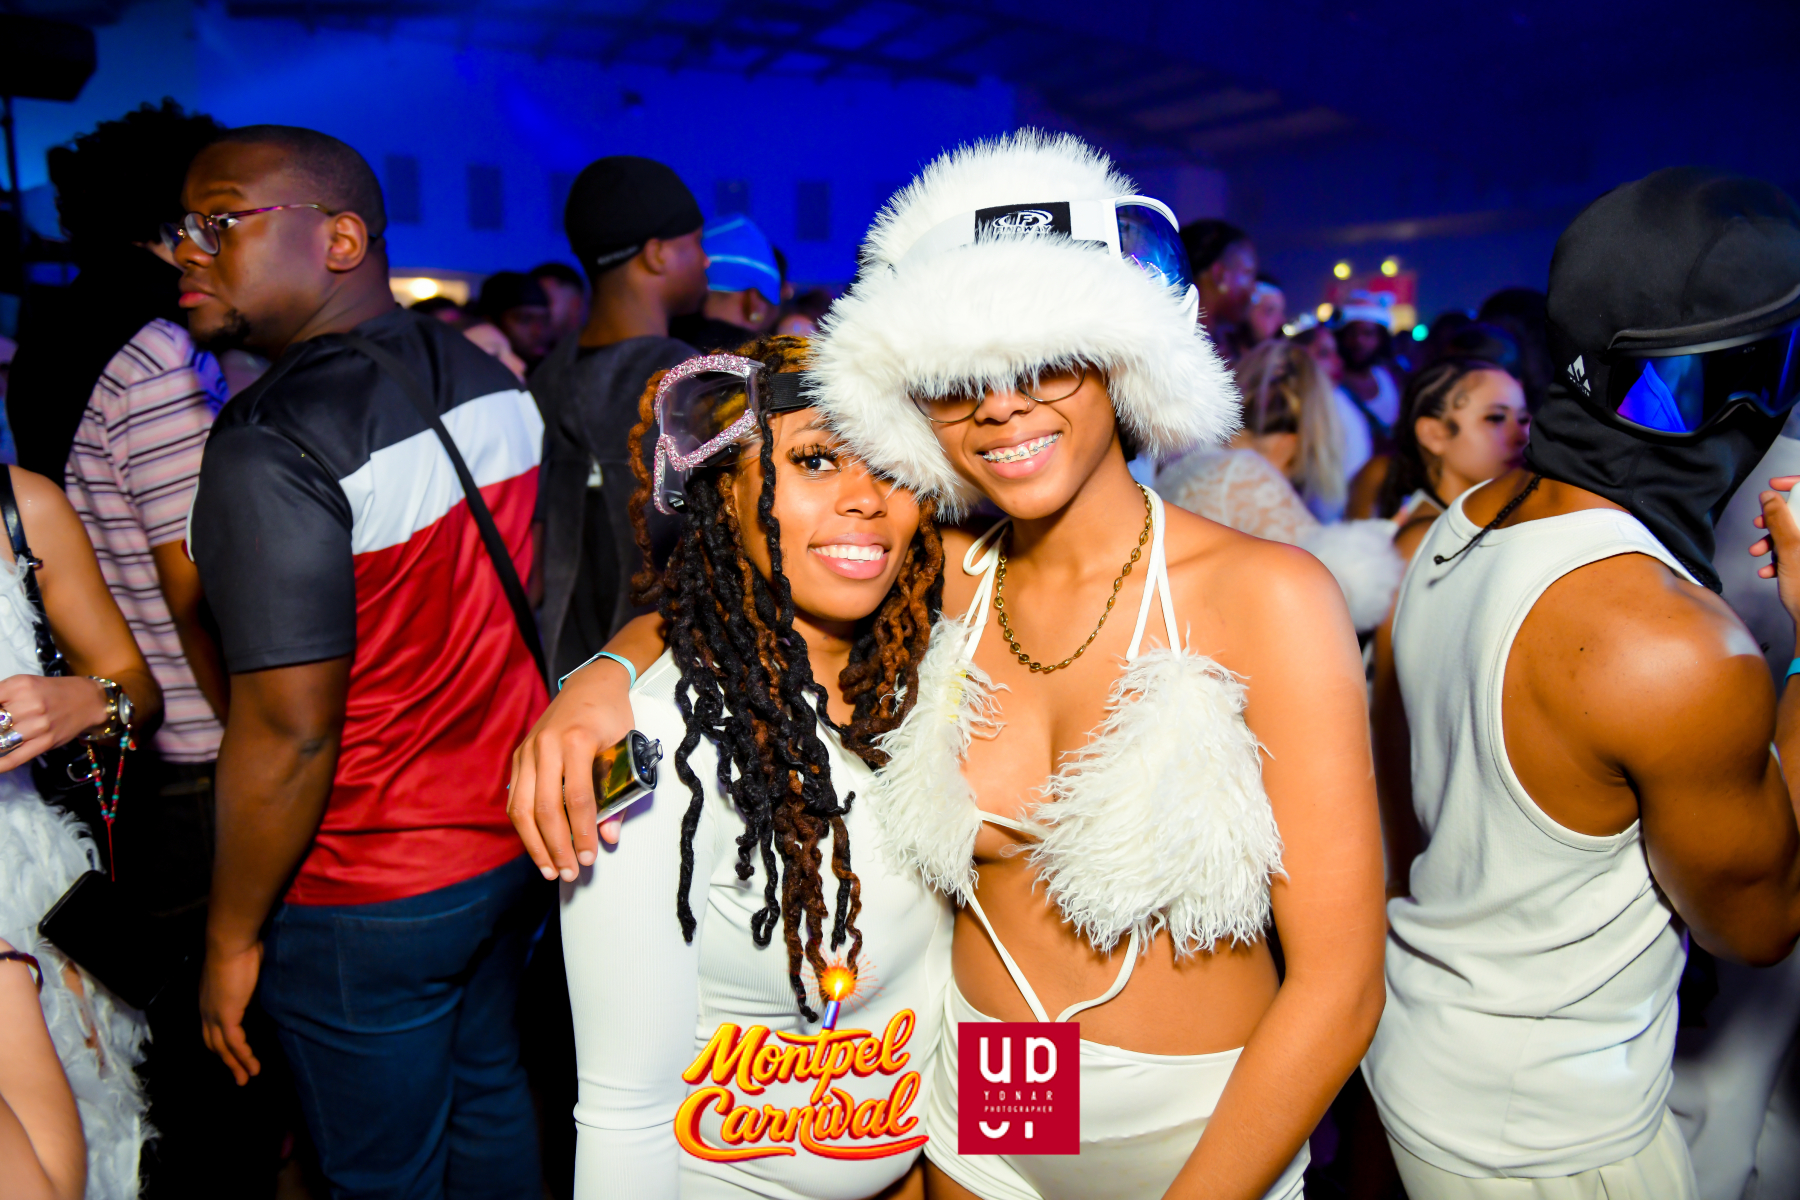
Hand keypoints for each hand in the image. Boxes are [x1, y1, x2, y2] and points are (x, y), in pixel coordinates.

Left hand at [0, 676, 107, 769]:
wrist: (89, 701)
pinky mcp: (45, 743)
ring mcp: (38, 726)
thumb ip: (0, 696)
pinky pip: (15, 758)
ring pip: (0, 741)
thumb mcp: (23, 684)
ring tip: (2, 737)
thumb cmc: (51, 692)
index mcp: (19, 685)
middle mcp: (30, 705)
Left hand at [199, 941, 262, 1086]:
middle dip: (225, 1060)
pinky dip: (244, 1058)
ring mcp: (214, 1014)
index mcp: (209, 997)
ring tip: (247, 1078)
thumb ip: (248, 977)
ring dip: (235, 1065)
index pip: (211, 1026)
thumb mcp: (244, 965)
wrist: (231, 942)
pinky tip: (253, 1068)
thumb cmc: (241, 946)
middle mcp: (207, 1009)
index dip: (220, 1041)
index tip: (232, 1052)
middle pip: (212, 1042)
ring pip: (222, 1048)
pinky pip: (235, 1044)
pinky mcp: (226, 1017)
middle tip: (237, 1074)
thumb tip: (259, 979)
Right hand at [508, 658, 634, 881]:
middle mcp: (546, 745)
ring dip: (535, 844)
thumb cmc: (611, 716)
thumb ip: (618, 795)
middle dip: (557, 847)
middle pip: (544, 808)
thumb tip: (609, 835)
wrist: (591, 684)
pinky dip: (524, 826)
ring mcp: (528, 751)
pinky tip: (536, 845)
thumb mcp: (626, 749)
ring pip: (521, 807)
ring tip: (549, 869)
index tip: (590, 858)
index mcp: (577, 741)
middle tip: (569, 873)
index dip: (583, 834)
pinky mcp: (518, 756)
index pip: (578, 799)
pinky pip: (515, 798)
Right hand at [1751, 477, 1799, 622]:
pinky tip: (1771, 568)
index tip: (1774, 486)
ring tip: (1761, 552)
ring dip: (1775, 540)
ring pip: (1798, 532)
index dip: (1793, 483)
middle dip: (1777, 519)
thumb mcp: (1790, 548)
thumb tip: (1769, 496)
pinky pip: (1799, 548)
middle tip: (1761, 524)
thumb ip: (1778, 518)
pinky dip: (1783, 555)